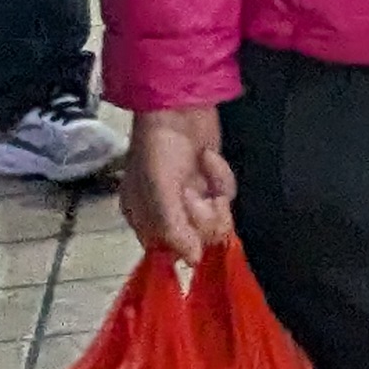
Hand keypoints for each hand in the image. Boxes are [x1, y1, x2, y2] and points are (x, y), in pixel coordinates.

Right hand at [122, 104, 235, 258]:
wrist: (180, 107)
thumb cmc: (160, 149)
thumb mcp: (159, 190)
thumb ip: (174, 228)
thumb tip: (193, 262)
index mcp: (143, 218)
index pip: (164, 251)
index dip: (182, 245)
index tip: (192, 233)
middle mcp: (167, 213)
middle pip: (196, 238)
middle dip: (201, 215)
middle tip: (192, 193)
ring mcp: (191, 198)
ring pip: (215, 220)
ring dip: (214, 196)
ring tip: (202, 171)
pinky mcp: (212, 183)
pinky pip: (225, 196)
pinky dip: (221, 178)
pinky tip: (209, 158)